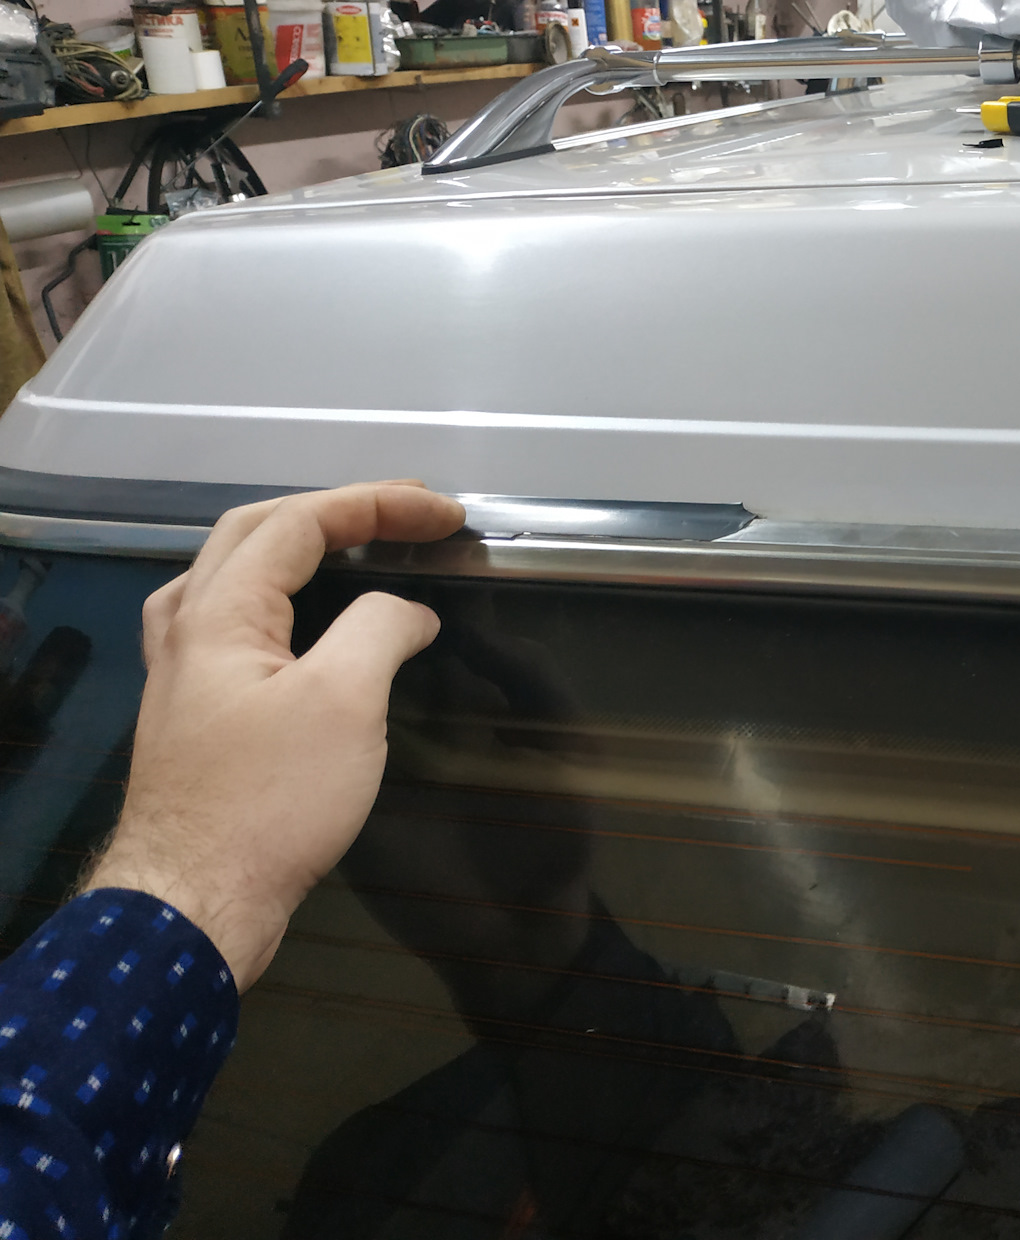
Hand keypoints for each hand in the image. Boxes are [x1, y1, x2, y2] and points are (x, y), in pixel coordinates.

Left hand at [86, 481, 466, 989]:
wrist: (195, 904)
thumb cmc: (270, 800)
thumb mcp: (344, 703)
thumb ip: (380, 630)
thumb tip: (407, 611)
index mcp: (220, 610)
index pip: (301, 521)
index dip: (379, 506)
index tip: (448, 516)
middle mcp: (187, 625)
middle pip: (258, 531)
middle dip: (340, 511)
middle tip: (411, 515)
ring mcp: (181, 670)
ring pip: (235, 573)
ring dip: (302, 546)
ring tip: (358, 547)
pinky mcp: (193, 712)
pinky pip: (233, 619)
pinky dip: (282, 595)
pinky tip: (301, 622)